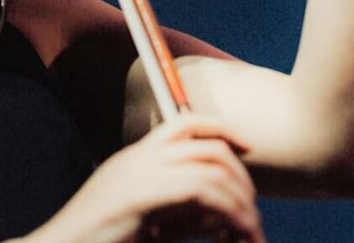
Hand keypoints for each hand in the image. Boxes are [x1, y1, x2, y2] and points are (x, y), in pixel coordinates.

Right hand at [19, 113, 263, 242]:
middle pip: (206, 145)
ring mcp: (140, 173)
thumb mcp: (144, 223)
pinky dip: (231, 213)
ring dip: (241, 202)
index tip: (247, 148)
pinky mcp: (144, 195)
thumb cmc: (100, 241)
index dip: (220, 128)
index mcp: (136, 158)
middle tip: (253, 211)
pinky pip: (203, 192)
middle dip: (241, 175)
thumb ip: (178, 214)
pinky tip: (239, 235)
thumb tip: (221, 216)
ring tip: (252, 232)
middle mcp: (140, 158)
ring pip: (211, 168)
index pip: (184, 122)